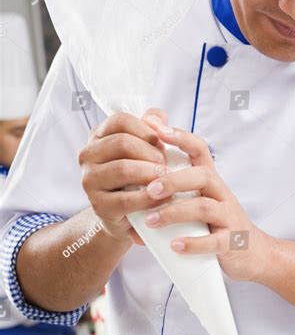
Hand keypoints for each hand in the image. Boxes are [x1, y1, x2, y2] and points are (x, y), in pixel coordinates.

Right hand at [79, 109, 168, 243]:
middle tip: (166, 164)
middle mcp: (88, 155)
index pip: (121, 120)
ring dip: (151, 173)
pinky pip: (126, 198)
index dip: (146, 129)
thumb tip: (158, 118)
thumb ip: (152, 128)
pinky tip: (162, 198)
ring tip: (165, 179)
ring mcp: (90, 180)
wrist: (130, 216)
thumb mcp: (146, 149)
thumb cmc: (140, 178)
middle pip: (122, 142)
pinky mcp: (98, 205)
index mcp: (98, 136)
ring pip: (123, 168)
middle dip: (151, 153)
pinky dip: (149, 198)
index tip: (161, 143)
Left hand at [142, 116, 273, 281]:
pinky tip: (175, 246)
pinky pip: (214, 241)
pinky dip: (193, 243)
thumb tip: (136, 179)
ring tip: (150, 221)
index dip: (181, 137)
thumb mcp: (201, 199)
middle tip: (149, 190)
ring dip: (174, 213)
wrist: (253, 253)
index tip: (157, 129)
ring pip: (204, 207)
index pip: (200, 149)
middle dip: (172, 181)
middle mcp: (221, 193)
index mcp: (211, 180)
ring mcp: (228, 217)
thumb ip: (177, 188)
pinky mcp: (232, 241)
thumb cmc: (217, 224)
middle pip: (201, 176)